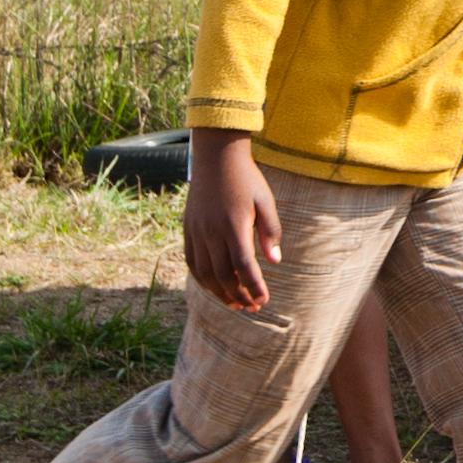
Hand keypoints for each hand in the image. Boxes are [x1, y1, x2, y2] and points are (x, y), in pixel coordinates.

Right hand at [181, 129, 278, 311]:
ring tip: (235, 303)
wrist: (216, 156)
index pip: (244, 266)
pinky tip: (214, 287)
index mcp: (234, 225)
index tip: (263, 300)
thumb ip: (271, 231)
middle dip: (239, 295)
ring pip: (205, 273)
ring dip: (220, 292)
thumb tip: (275, 261)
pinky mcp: (188, 229)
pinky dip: (202, 279)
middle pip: (223, 275)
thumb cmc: (246, 178)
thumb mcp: (265, 201)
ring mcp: (197, 231)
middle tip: (252, 306)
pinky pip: (192, 261)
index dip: (254, 286)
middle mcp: (212, 231)